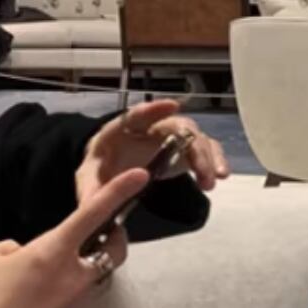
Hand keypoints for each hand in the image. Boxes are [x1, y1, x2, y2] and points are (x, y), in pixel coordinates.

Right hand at [0, 168, 149, 307]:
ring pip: (96, 278)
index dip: (118, 191)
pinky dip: (66, 292)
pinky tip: (42, 296)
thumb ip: (4, 248)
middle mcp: (73, 277)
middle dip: (114, 238)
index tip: (140, 176)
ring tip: (63, 267)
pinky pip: (77, 301)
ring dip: (87, 268)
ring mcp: (74, 306)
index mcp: (53, 251)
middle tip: (103, 233)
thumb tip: (16, 255)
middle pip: (113, 252)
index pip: (93, 214)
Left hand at [75, 100, 230, 203]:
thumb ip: (92, 191)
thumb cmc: (97, 172)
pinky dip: (212, 162)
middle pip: (176, 126)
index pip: (135, 115)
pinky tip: (219, 177)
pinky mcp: (179, 151)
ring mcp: (167, 138)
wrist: (105, 174)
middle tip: (202, 172)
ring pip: (193, 138)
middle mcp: (149, 128)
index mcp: (120, 130)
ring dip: (206, 157)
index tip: (172, 106)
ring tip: (211, 181)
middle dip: (192, 146)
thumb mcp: (88, 182)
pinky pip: (200, 151)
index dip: (153, 110)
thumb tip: (104, 201)